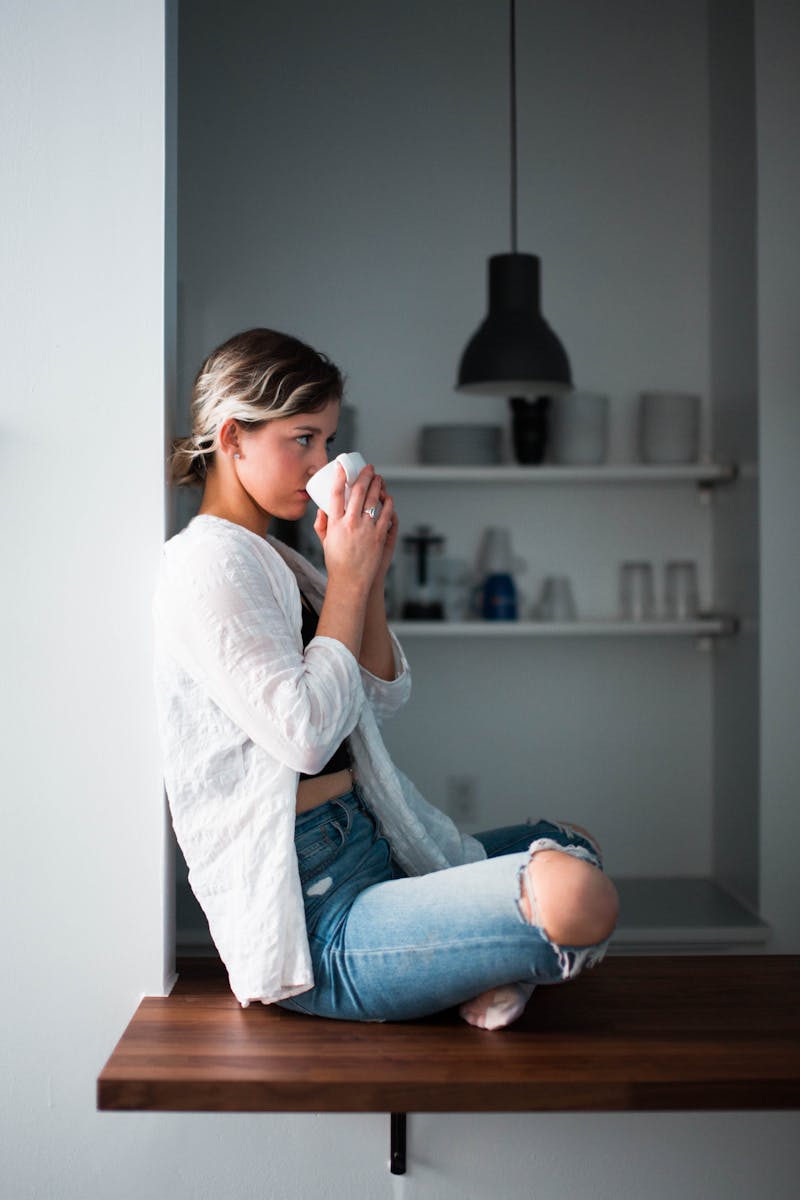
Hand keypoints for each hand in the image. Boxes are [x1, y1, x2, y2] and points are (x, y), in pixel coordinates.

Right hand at [313, 463, 393, 592]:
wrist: (351, 581)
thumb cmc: (337, 563)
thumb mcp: (325, 542)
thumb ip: (322, 524)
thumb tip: (322, 509)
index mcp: (335, 523)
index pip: (336, 493)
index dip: (340, 477)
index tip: (342, 466)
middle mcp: (351, 523)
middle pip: (359, 492)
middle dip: (364, 476)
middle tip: (368, 468)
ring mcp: (366, 529)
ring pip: (374, 500)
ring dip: (378, 485)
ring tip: (379, 478)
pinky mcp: (379, 536)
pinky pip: (386, 514)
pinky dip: (388, 503)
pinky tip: (388, 498)